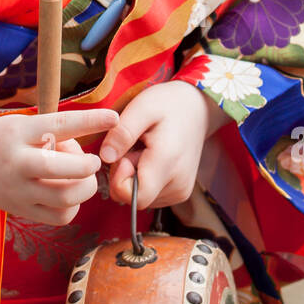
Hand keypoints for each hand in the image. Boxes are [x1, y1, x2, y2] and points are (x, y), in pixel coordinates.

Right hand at [0, 108, 118, 224]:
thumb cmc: (6, 141)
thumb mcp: (22, 124)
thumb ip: (53, 132)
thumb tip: (83, 148)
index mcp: (19, 133)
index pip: (58, 125)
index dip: (89, 121)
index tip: (113, 118)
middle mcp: (17, 163)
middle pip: (57, 168)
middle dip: (84, 166)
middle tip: (93, 162)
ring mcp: (20, 191)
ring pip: (64, 198)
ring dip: (84, 187)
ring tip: (80, 178)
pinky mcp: (24, 212)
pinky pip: (61, 216)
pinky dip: (74, 205)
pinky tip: (69, 193)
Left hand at [98, 82, 225, 208]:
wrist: (197, 109)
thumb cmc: (167, 104)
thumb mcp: (142, 108)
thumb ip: (122, 132)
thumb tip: (106, 158)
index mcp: (168, 162)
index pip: (135, 198)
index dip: (119, 179)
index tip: (123, 154)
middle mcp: (178, 184)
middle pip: (134, 198)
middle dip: (124, 175)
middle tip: (133, 147)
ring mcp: (180, 191)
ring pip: (140, 198)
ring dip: (133, 177)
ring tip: (144, 150)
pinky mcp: (180, 193)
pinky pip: (149, 196)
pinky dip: (143, 179)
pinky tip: (150, 158)